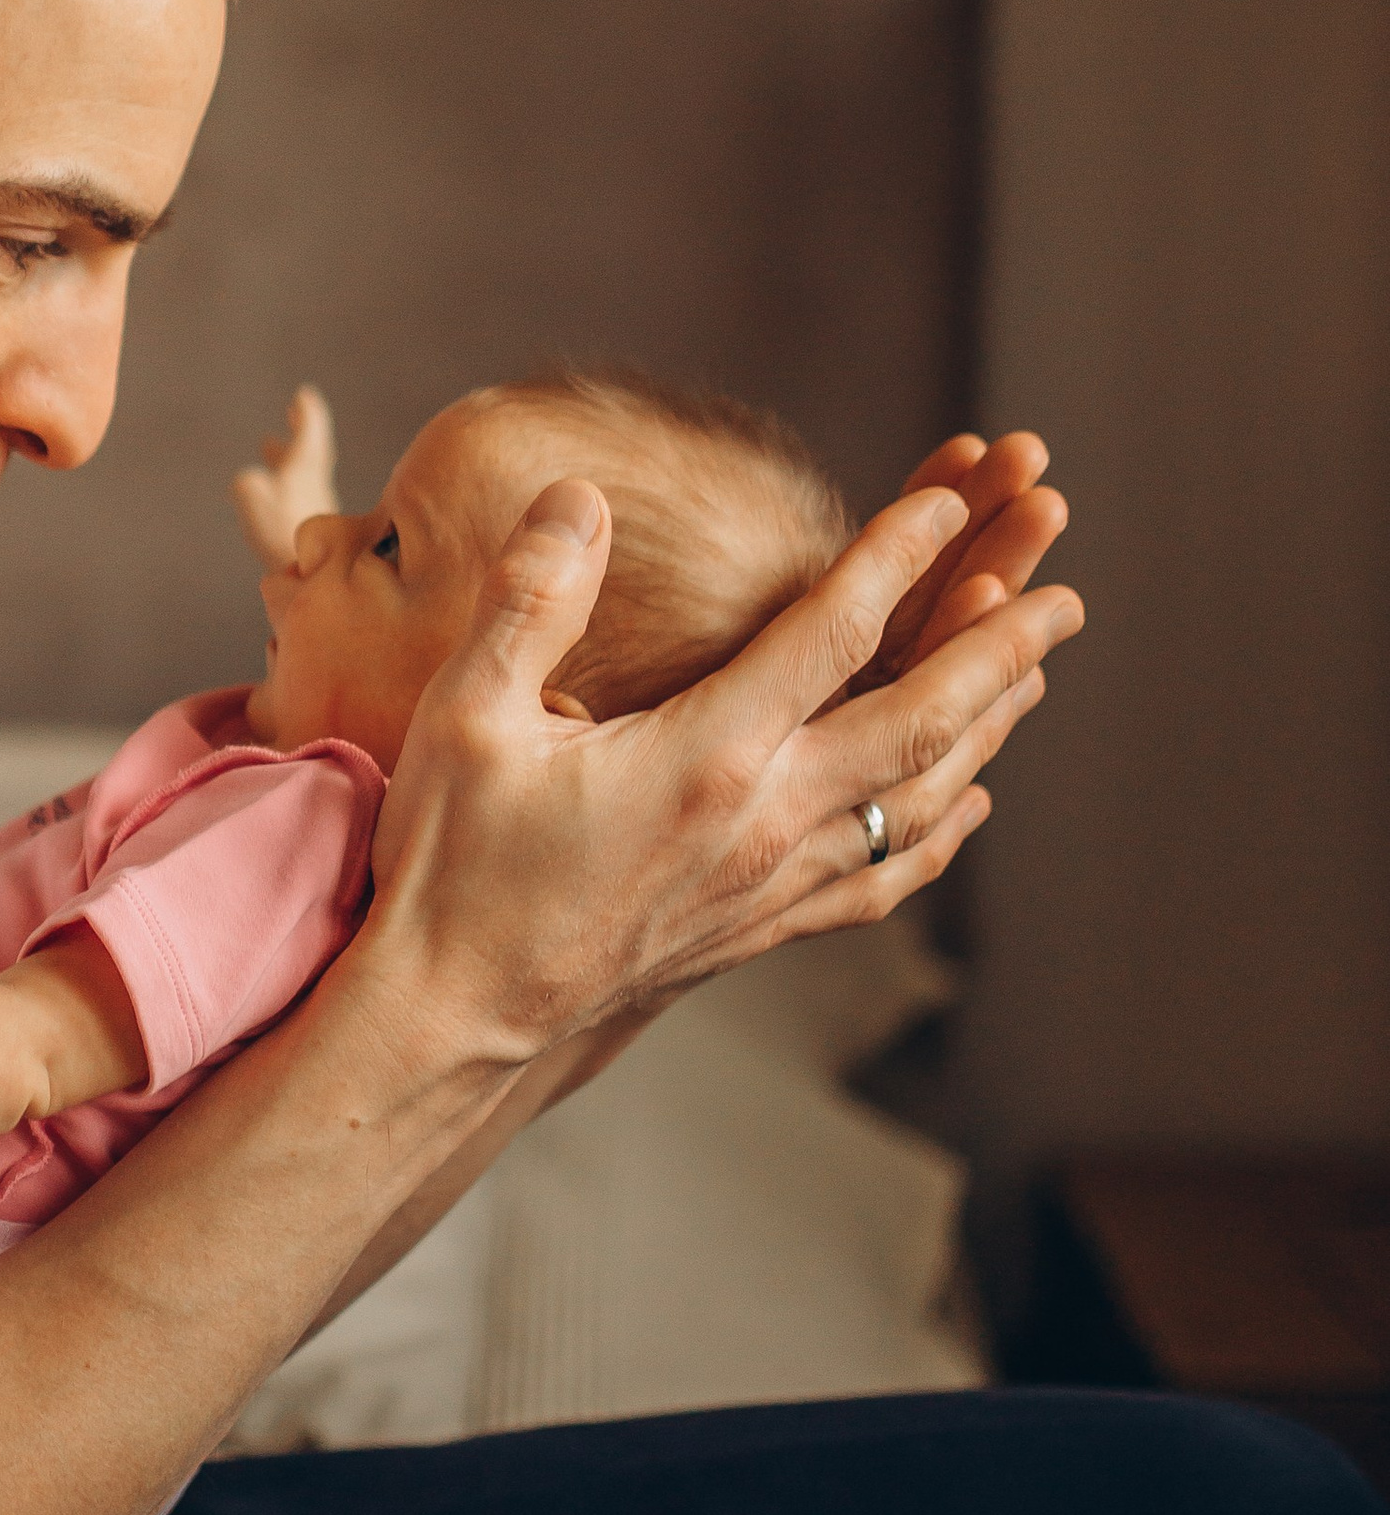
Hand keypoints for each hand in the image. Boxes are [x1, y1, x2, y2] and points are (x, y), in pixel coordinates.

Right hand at [231, 383, 337, 568]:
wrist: (314, 573)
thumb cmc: (283, 529)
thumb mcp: (252, 494)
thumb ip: (246, 481)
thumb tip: (249, 482)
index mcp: (306, 465)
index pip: (312, 430)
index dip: (307, 412)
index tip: (303, 395)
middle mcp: (315, 482)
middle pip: (311, 448)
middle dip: (301, 429)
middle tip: (295, 412)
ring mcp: (315, 505)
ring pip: (303, 472)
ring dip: (287, 456)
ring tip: (269, 447)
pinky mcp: (310, 527)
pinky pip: (297, 495)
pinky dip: (284, 482)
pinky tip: (270, 492)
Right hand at [361, 468, 1081, 1062]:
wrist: (453, 1019)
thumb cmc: (452, 865)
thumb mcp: (465, 715)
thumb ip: (528, 598)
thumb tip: (580, 495)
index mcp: (704, 757)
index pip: (830, 636)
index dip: (896, 558)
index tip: (948, 503)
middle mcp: (761, 823)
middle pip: (921, 720)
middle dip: (1001, 650)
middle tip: (1061, 594)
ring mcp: (771, 884)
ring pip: (920, 798)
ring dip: (988, 728)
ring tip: (1034, 673)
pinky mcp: (760, 930)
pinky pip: (886, 876)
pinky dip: (942, 829)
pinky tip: (966, 802)